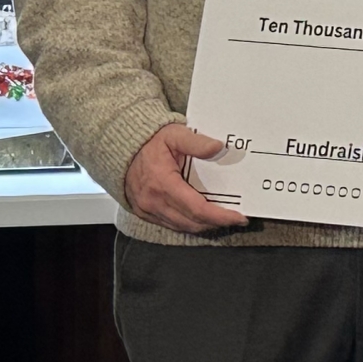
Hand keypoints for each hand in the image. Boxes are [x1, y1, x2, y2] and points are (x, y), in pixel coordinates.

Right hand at [124, 122, 250, 234]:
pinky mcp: (145, 213)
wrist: (123, 148)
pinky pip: (172, 224)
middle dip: (217, 223)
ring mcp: (148, 210)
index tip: (239, 217)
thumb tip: (219, 148)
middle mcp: (154, 202)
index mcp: (162, 183)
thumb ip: (197, 142)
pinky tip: (203, 218)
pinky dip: (190, 224)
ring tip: (223, 219)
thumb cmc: (150, 141)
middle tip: (237, 219)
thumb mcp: (174, 134)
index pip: (197, 208)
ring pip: (183, 227)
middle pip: (192, 222)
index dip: (220, 216)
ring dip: (204, 225)